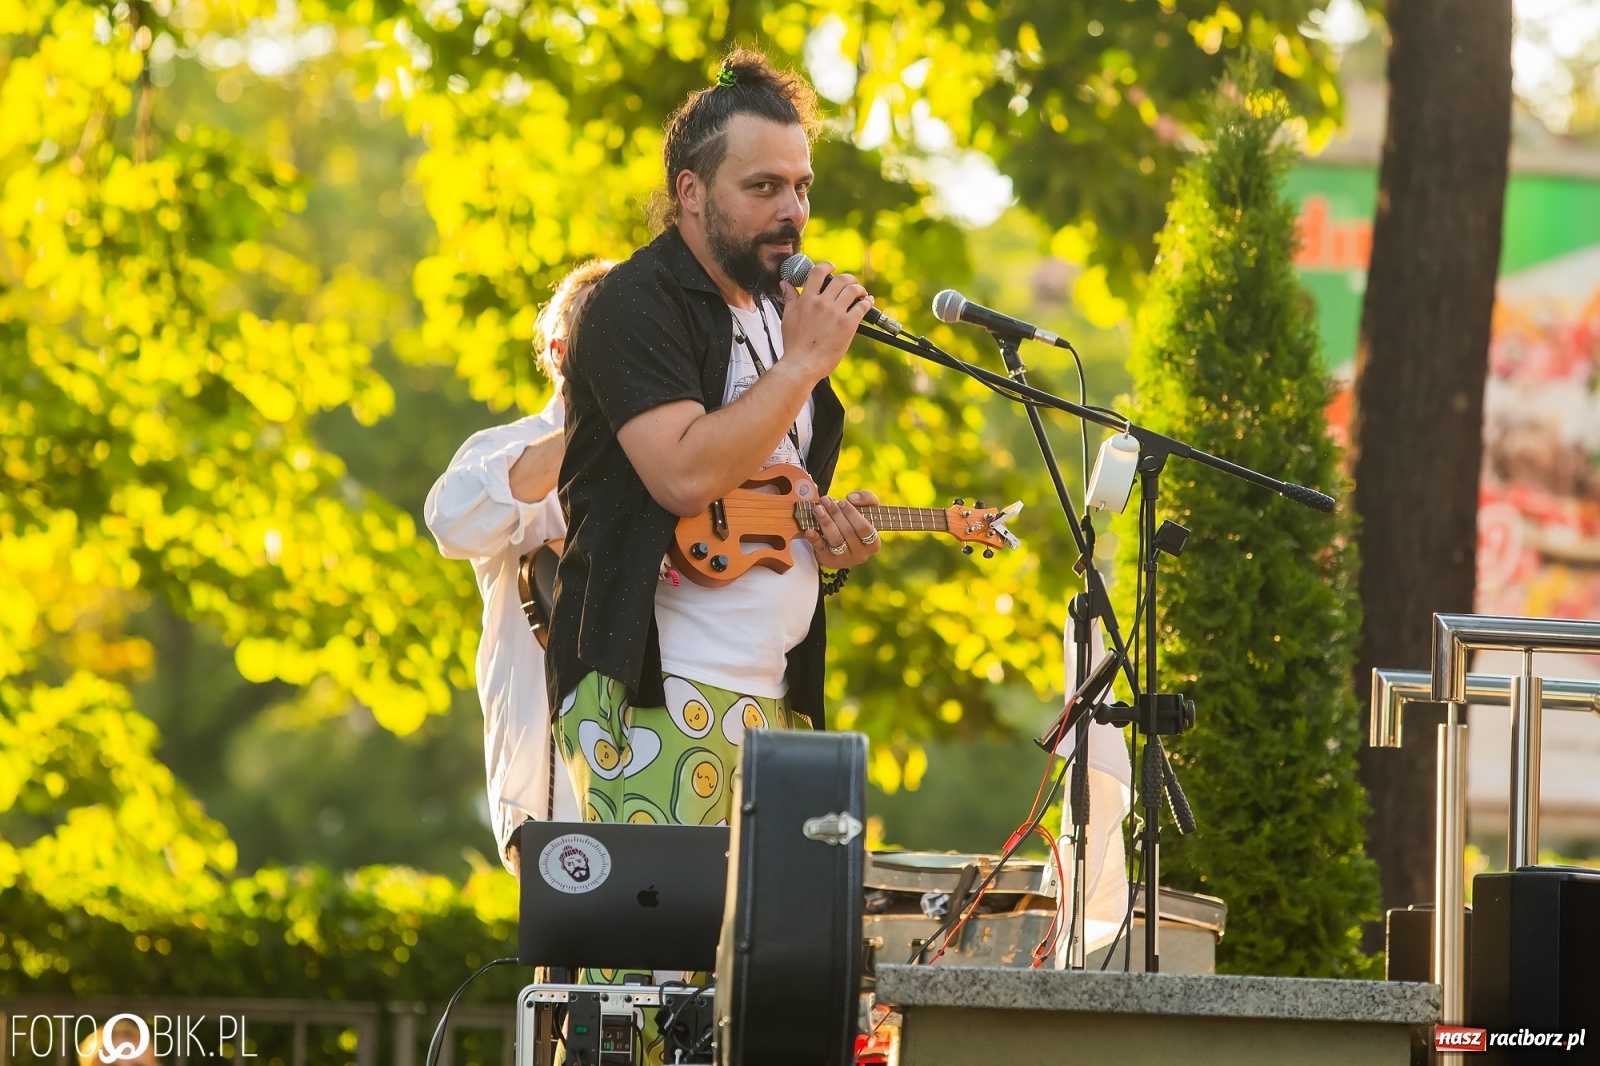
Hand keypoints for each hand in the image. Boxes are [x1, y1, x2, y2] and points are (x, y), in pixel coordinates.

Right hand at [779, 260, 873, 379]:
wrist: (802, 364)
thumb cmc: (794, 345)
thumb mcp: (787, 317)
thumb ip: (790, 298)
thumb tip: (785, 285)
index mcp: (807, 300)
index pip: (818, 272)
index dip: (827, 266)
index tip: (832, 267)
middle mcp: (822, 303)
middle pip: (841, 280)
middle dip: (849, 279)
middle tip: (851, 283)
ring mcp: (836, 313)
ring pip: (853, 290)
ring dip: (860, 289)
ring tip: (862, 293)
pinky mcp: (848, 324)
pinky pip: (862, 307)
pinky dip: (868, 302)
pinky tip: (868, 302)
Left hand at [803, 490, 881, 567]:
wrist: (842, 542)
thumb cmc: (856, 522)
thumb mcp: (867, 509)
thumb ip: (867, 498)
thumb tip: (852, 498)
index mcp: (873, 543)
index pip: (864, 528)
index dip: (852, 514)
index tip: (842, 501)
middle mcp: (861, 554)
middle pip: (848, 532)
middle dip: (835, 513)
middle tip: (825, 500)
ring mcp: (844, 559)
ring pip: (835, 539)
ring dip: (825, 522)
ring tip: (818, 509)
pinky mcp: (829, 560)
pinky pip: (821, 549)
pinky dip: (815, 539)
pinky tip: (809, 530)